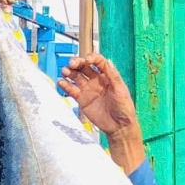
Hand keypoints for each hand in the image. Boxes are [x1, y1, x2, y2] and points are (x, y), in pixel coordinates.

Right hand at [58, 53, 145, 173]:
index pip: (98, 62)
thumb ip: (113, 75)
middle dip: (77, 63)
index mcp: (107, 76)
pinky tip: (61, 82)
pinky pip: (72, 90)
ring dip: (70, 72)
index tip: (86, 60)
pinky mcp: (82, 99)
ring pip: (76, 76)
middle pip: (84, 66)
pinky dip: (65, 85)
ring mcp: (88, 89)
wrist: (118, 126)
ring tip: (65, 71)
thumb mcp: (120, 90)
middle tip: (72, 64)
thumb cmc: (123, 108)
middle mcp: (96, 80)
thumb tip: (108, 61)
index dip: (91, 58)